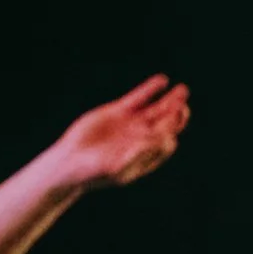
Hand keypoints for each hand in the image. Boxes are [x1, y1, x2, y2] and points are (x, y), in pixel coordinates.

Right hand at [49, 74, 189, 190]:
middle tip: (183, 106)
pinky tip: (162, 81)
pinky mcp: (118, 111)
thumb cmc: (93, 173)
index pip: (167, 143)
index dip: (168, 135)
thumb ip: (136, 157)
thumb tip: (155, 143)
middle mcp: (143, 138)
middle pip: (168, 124)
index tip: (163, 133)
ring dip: (171, 100)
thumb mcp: (116, 169)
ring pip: (157, 109)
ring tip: (183, 90)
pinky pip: (138, 98)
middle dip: (178, 115)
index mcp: (148, 155)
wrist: (69, 162)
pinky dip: (150, 89)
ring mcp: (132, 123)